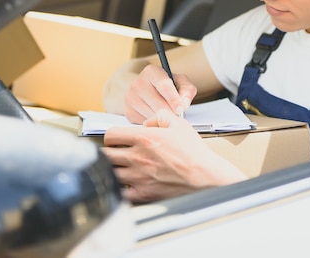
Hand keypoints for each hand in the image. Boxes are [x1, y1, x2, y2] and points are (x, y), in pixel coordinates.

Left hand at [102, 109, 246, 203]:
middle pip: (105, 154)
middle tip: (117, 153)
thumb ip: (160, 116)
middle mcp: (137, 157)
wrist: (204, 175)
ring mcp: (138, 177)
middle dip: (109, 152)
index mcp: (144, 138)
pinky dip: (121, 188)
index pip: (110, 135)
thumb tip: (147, 122)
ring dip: (114, 169)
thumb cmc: (194, 152)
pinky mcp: (143, 193)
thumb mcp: (179, 124)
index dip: (112, 136)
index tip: (116, 140)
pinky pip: (120, 191)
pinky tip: (128, 184)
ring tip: (122, 168)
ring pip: (110, 172)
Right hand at [123, 65, 196, 123]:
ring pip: (151, 114)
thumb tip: (183, 103)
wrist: (149, 90)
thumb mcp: (181, 82)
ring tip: (169, 116)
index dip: (174, 99)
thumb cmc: (168, 86)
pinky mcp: (128, 111)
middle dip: (170, 112)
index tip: (180, 109)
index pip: (164, 85)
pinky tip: (158, 118)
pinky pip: (144, 122)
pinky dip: (154, 123)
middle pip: (158, 103)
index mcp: (151, 71)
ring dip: (163, 119)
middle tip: (178, 116)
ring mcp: (131, 98)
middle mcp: (138, 83)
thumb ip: (187, 90)